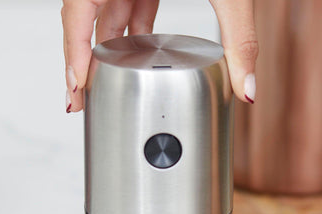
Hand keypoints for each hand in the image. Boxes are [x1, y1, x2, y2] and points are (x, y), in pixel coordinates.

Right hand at [61, 0, 257, 112]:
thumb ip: (239, 39)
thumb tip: (247, 90)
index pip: (79, 11)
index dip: (74, 52)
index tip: (75, 86)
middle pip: (87, 20)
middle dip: (85, 61)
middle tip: (84, 96)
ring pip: (107, 14)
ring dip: (108, 51)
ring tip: (109, 83)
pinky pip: (127, 4)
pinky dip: (130, 33)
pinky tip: (136, 55)